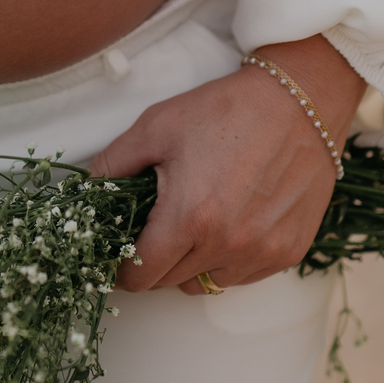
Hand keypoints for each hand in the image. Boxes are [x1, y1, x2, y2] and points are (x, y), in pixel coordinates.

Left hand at [90, 38, 364, 294]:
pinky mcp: (290, 251)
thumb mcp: (156, 126)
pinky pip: (243, 276)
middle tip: (152, 230)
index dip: (122, 269)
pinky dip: (228, 260)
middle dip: (153, 262)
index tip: (118, 255)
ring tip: (195, 222)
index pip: (141, 276)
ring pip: (206, 282)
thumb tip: (85, 193)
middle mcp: (228, 245)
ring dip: (192, 263)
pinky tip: (229, 222)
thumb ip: (113, 164)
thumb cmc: (225, 109)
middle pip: (170, 282)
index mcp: (190, 217)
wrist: (299, 100)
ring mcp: (262, 252)